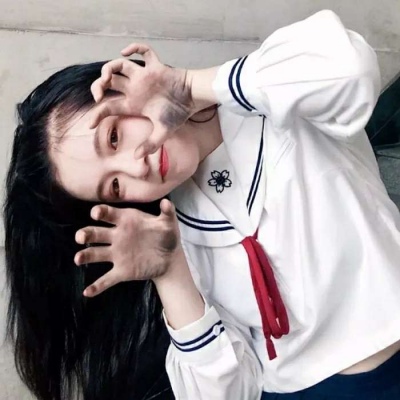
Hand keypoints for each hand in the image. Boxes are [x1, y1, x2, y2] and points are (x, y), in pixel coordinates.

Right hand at [74, 199, 180, 296]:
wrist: (170, 259)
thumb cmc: (166, 236)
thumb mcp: (168, 223)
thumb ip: (167, 213)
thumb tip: (166, 202)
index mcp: (126, 221)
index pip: (109, 214)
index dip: (100, 212)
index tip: (96, 214)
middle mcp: (117, 237)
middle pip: (96, 233)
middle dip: (86, 234)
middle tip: (80, 237)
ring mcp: (117, 255)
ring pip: (96, 254)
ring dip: (85, 256)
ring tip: (78, 259)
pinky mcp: (122, 271)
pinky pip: (107, 279)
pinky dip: (97, 286)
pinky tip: (88, 292)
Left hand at [90, 43, 194, 158]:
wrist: (193, 100)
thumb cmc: (178, 114)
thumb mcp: (163, 132)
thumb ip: (150, 144)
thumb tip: (136, 157)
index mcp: (133, 104)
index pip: (108, 107)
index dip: (97, 115)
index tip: (90, 124)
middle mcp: (135, 89)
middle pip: (109, 82)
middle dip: (98, 86)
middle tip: (98, 95)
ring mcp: (144, 77)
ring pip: (119, 65)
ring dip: (109, 68)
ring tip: (107, 77)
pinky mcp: (156, 67)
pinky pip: (144, 51)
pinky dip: (134, 48)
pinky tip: (125, 52)